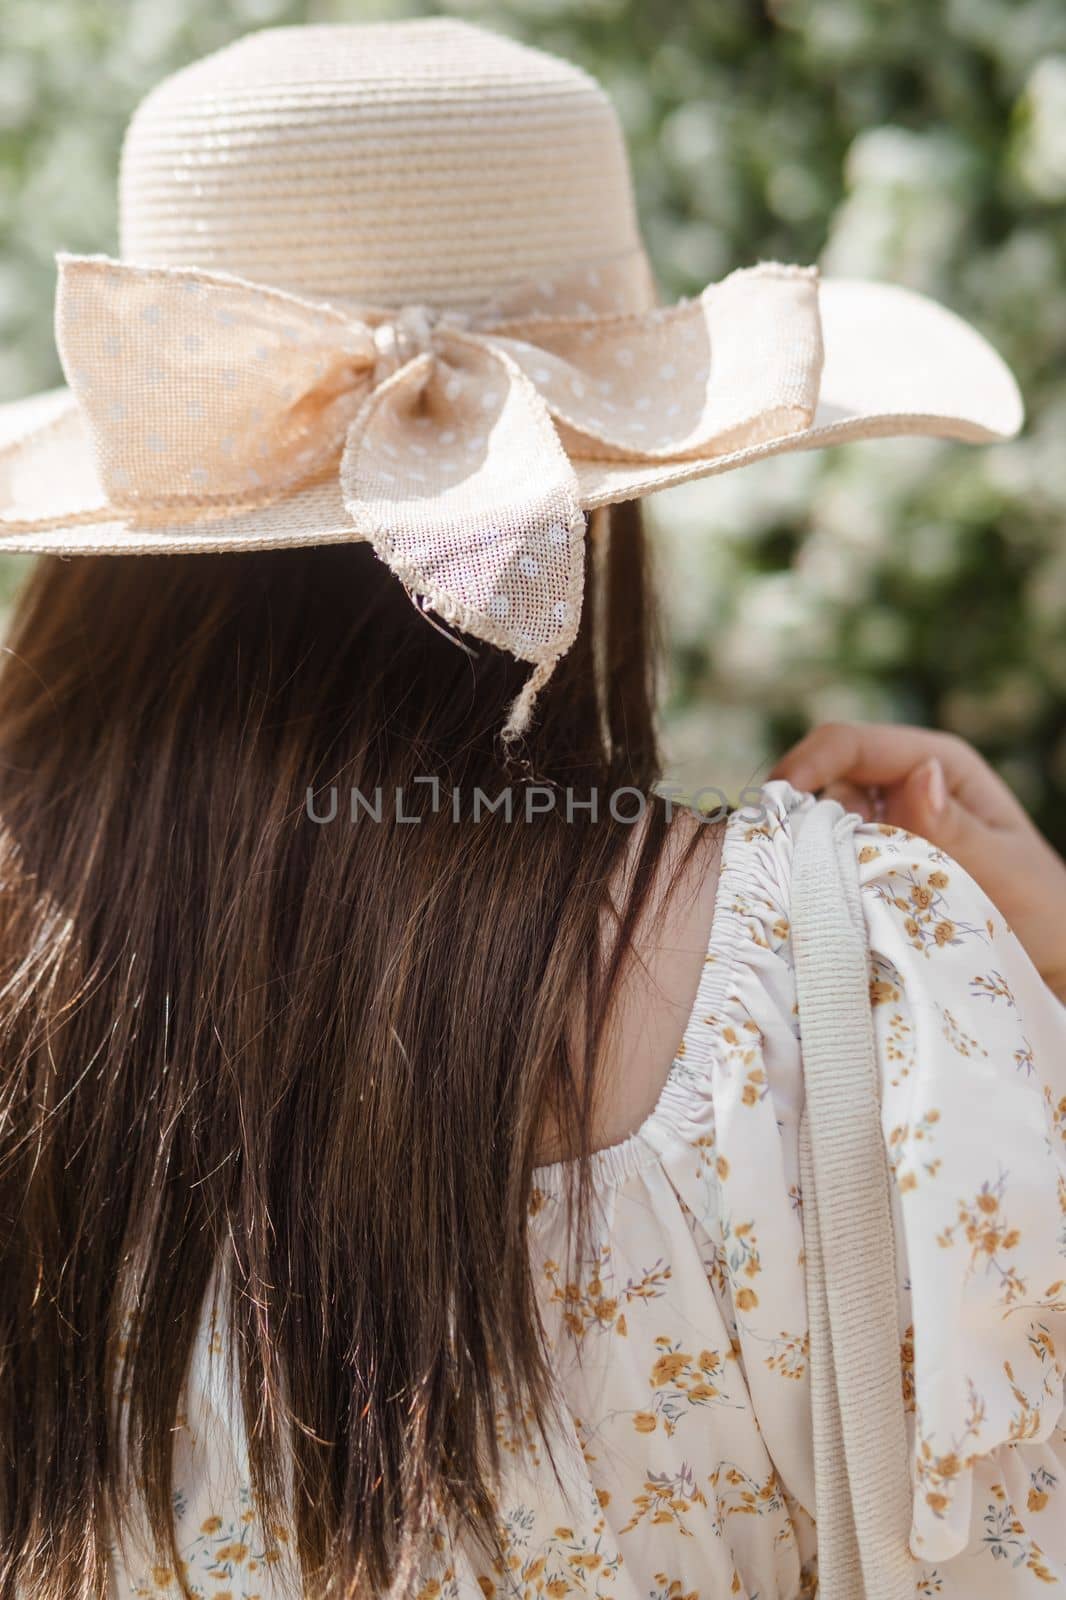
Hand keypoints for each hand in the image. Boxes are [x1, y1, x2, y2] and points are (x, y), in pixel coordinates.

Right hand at [771, 722, 1065, 1001]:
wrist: (1044, 962)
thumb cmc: (1040, 910)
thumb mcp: (1007, 870)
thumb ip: (959, 830)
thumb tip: (917, 778)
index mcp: (938, 764)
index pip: (854, 744)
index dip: (808, 763)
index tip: (776, 802)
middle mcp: (902, 787)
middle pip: (824, 782)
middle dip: (800, 815)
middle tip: (782, 861)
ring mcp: (883, 827)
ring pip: (820, 825)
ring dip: (808, 855)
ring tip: (808, 894)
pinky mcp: (870, 866)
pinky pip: (829, 862)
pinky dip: (815, 879)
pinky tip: (814, 904)